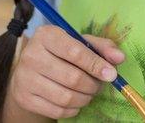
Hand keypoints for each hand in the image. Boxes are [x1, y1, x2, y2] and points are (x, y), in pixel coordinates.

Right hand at [9, 25, 124, 118]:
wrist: (29, 71)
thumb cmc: (60, 53)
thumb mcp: (79, 43)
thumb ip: (101, 47)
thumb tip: (119, 58)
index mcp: (46, 35)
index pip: (75, 52)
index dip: (96, 65)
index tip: (111, 74)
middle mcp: (32, 55)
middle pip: (73, 78)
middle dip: (93, 85)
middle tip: (98, 85)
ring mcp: (25, 77)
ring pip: (66, 97)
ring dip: (85, 99)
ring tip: (87, 93)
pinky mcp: (25, 97)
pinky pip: (58, 110)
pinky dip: (73, 109)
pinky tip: (73, 101)